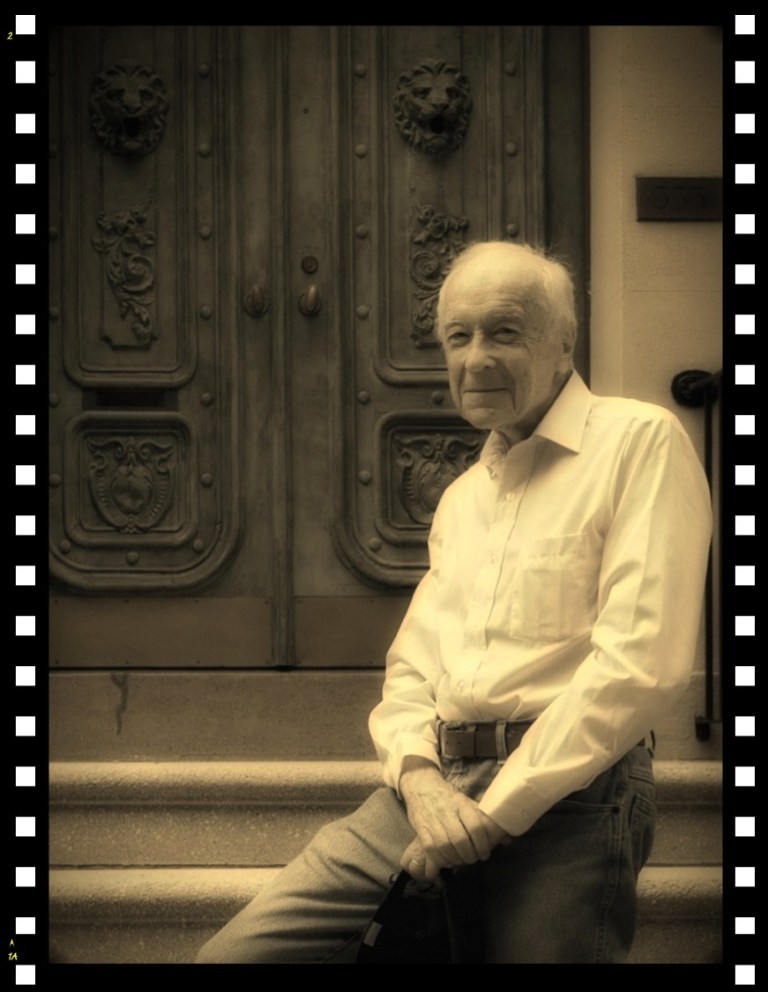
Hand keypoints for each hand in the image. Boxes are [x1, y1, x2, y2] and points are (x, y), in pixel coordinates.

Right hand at [399, 757, 509, 881]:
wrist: (421, 785)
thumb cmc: (449, 796)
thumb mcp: (467, 802)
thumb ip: (484, 820)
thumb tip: (507, 839)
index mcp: (461, 803)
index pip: (475, 826)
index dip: (482, 844)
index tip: (485, 853)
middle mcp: (447, 811)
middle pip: (460, 839)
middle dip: (470, 855)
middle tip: (474, 859)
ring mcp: (433, 820)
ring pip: (445, 846)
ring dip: (456, 859)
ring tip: (461, 861)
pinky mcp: (421, 828)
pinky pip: (430, 848)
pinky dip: (440, 859)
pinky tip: (447, 861)